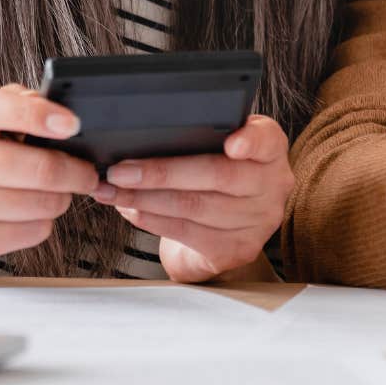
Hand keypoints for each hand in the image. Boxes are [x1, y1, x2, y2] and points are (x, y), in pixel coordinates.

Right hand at [0, 84, 99, 265]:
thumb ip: (13, 102)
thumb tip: (55, 109)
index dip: (36, 114)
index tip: (71, 124)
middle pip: (34, 169)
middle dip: (75, 172)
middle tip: (86, 173)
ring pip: (38, 204)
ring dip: (60, 199)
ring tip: (55, 194)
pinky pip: (29, 232)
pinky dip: (42, 224)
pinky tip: (31, 215)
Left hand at [93, 115, 293, 282]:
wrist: (225, 233)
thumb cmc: (214, 180)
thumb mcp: (216, 150)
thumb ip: (198, 139)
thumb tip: (141, 136)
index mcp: (269, 149)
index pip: (266, 139)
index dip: (250, 141)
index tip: (231, 144)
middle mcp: (271, 184)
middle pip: (216, 175)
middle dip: (161, 173)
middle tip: (120, 171)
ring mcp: (258, 221)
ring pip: (195, 206)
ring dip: (146, 199)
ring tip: (113, 191)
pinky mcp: (237, 249)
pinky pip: (188, 232)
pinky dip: (152, 220)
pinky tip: (131, 210)